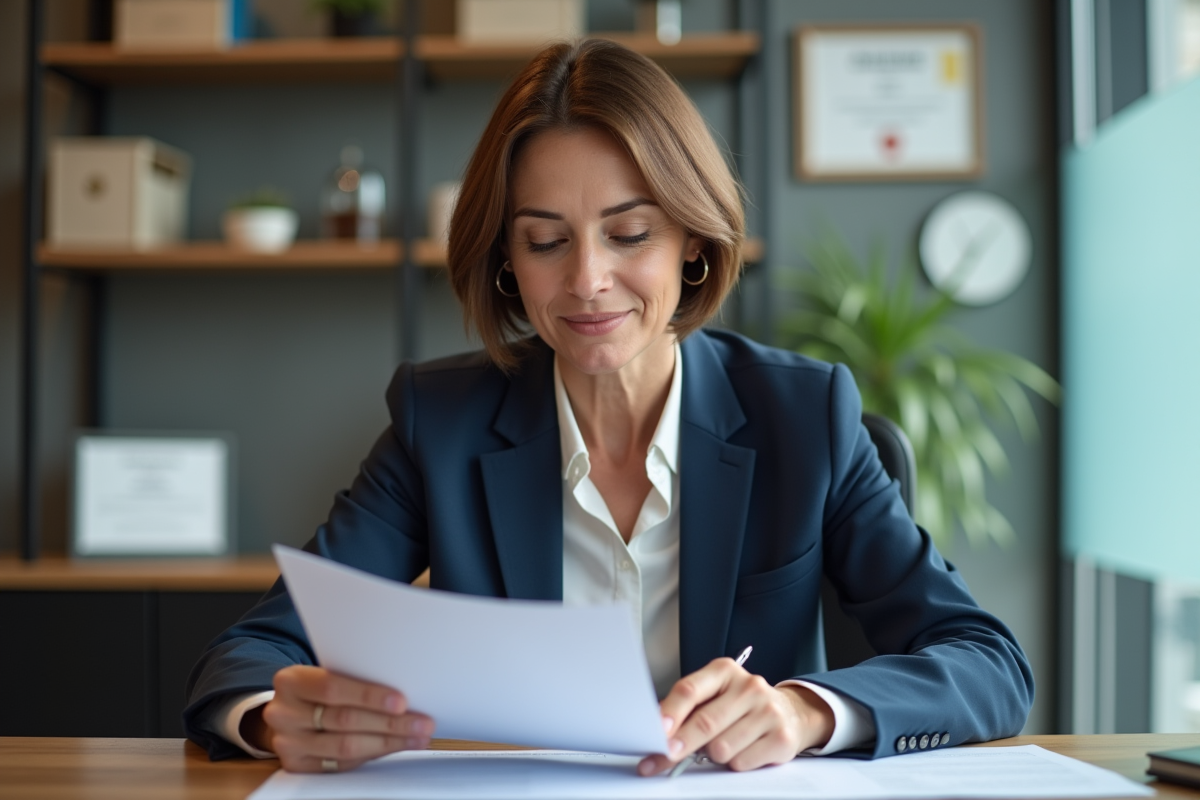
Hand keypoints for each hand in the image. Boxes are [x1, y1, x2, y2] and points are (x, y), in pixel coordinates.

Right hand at [244, 665, 434, 772]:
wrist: (287, 712)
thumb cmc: (316, 689)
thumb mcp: (326, 674)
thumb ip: (353, 678)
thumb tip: (403, 690)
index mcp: (291, 681)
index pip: (333, 687)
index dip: (369, 695)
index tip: (402, 701)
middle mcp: (284, 713)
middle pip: (344, 720)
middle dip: (389, 723)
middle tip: (421, 723)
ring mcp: (287, 742)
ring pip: (345, 746)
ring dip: (388, 743)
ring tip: (416, 737)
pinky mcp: (297, 765)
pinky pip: (341, 764)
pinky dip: (372, 755)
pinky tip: (394, 747)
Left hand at [637, 658, 834, 775]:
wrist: (791, 713)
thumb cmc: (741, 706)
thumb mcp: (715, 695)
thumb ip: (688, 708)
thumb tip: (657, 731)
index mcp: (724, 671)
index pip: (690, 690)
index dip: (670, 713)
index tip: (655, 731)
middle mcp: (748, 686)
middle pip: (704, 722)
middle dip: (680, 745)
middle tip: (664, 757)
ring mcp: (768, 711)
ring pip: (721, 748)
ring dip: (714, 755)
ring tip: (724, 743)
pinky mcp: (781, 738)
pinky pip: (741, 762)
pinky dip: (735, 763)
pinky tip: (744, 749)